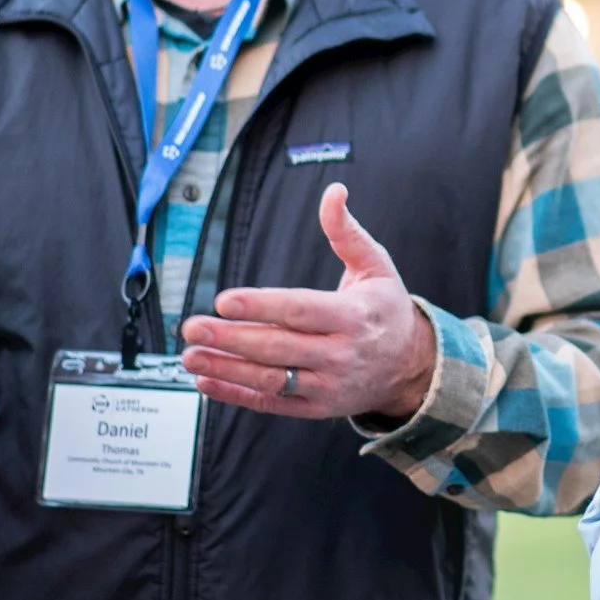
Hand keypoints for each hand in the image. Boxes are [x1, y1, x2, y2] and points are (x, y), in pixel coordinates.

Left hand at [179, 183, 438, 421]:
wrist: (410, 365)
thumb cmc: (385, 308)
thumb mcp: (376, 265)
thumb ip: (347, 231)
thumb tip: (334, 192)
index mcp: (354, 316)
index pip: (300, 310)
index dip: (262, 307)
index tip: (225, 300)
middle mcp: (341, 354)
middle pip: (278, 347)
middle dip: (231, 338)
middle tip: (192, 326)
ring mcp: (328, 385)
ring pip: (270, 379)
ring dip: (226, 368)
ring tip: (189, 355)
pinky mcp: (316, 407)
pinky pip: (271, 403)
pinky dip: (236, 395)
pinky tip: (206, 381)